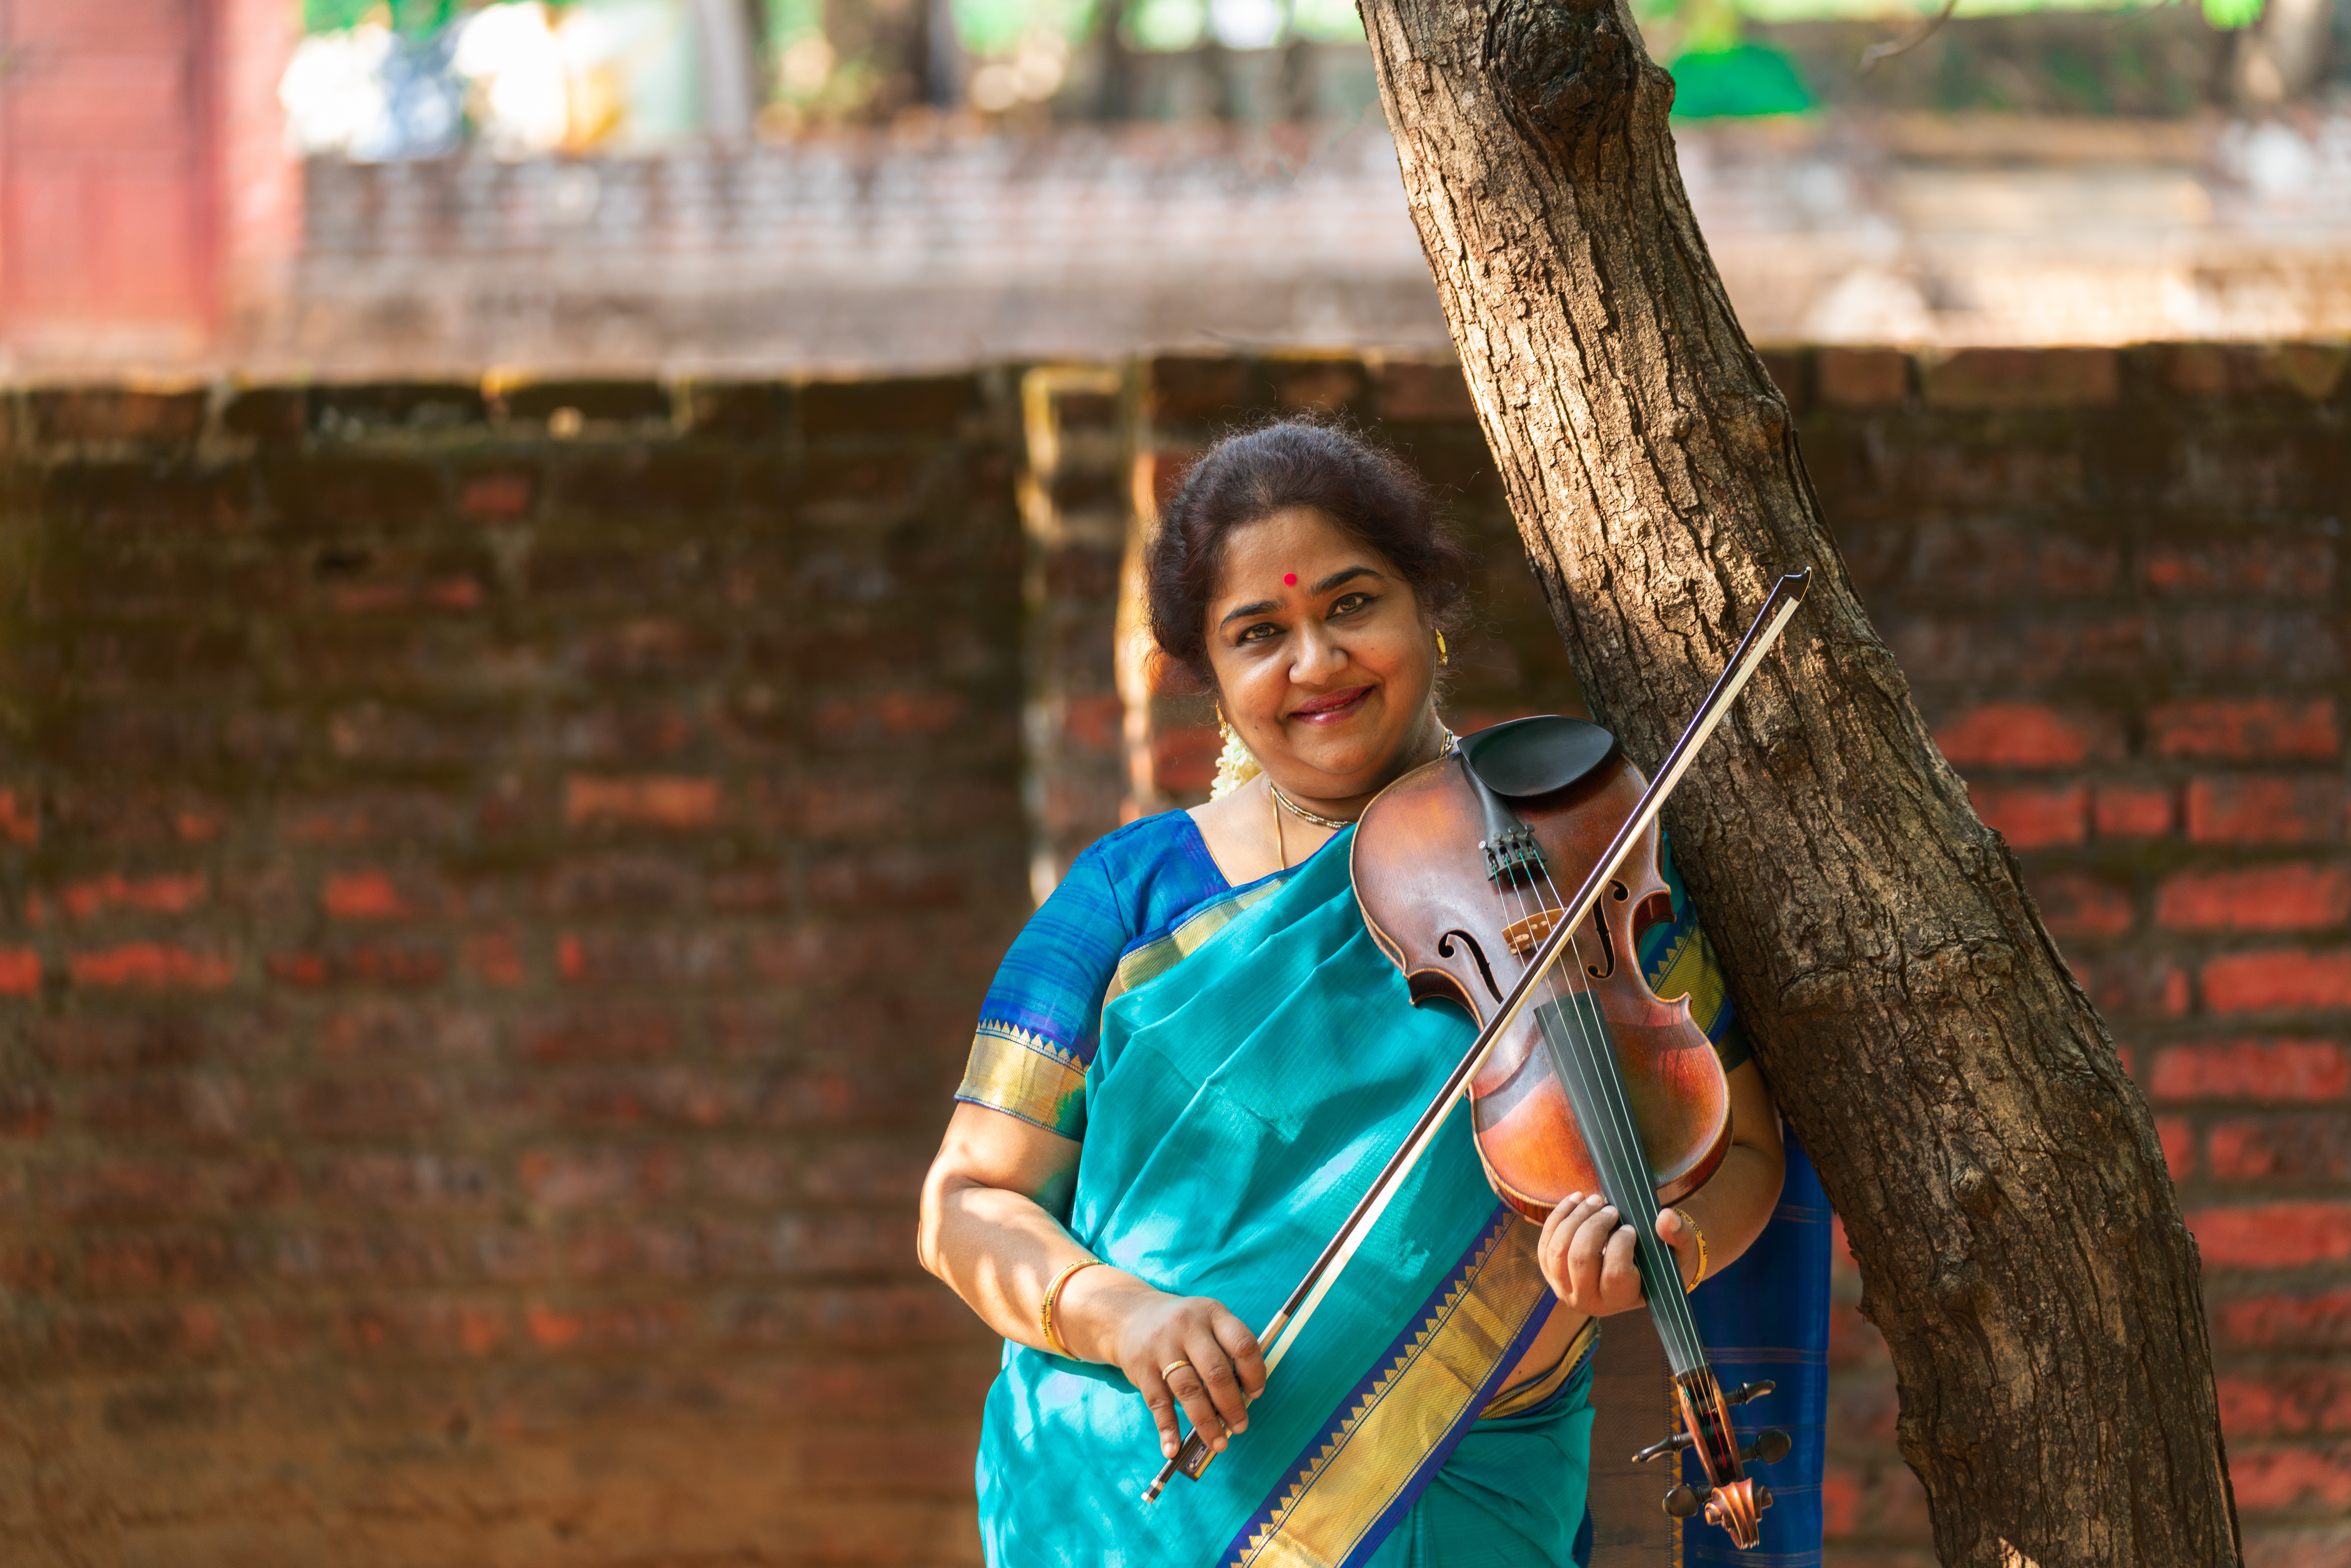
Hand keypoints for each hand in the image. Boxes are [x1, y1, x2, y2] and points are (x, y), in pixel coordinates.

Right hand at [1060, 1271, 1265, 1459]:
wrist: (1129, 1315)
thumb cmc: (1182, 1326)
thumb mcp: (1208, 1321)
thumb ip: (1227, 1349)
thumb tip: (1245, 1397)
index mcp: (1212, 1314)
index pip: (1242, 1344)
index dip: (1254, 1373)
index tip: (1256, 1394)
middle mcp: (1187, 1327)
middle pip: (1216, 1371)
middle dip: (1231, 1406)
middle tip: (1240, 1427)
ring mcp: (1161, 1346)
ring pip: (1188, 1390)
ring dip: (1206, 1422)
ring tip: (1218, 1443)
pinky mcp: (1141, 1367)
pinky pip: (1158, 1403)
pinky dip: (1167, 1429)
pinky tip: (1174, 1448)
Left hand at [1536, 1194, 1696, 1314]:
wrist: (1636, 1272)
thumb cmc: (1660, 1262)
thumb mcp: (1678, 1253)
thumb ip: (1678, 1236)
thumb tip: (1665, 1218)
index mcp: (1620, 1299)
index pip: (1614, 1273)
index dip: (1621, 1244)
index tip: (1630, 1228)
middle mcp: (1588, 1301)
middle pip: (1580, 1259)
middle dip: (1594, 1225)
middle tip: (1611, 1208)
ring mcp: (1564, 1288)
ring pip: (1558, 1250)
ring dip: (1575, 1218)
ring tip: (1595, 1199)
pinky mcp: (1550, 1272)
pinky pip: (1544, 1243)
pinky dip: (1558, 1217)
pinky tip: (1576, 1200)